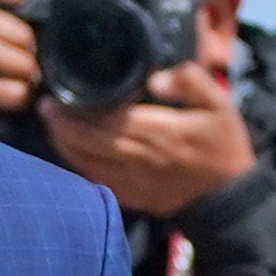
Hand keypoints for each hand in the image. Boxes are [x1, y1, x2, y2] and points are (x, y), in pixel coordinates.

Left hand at [45, 58, 259, 219]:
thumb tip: (156, 77)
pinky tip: (69, 152)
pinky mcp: (133, 197)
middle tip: (46, 107)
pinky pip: (97, 181)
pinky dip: (79, 167)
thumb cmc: (224, 146)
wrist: (229, 199)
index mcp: (161, 132)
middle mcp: (142, 157)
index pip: (109, 119)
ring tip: (51, 126)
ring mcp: (134, 181)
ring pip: (88, 162)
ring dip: (65, 145)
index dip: (78, 110)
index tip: (59, 96)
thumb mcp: (220, 104)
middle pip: (91, 141)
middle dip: (63, 125)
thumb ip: (191, 81)